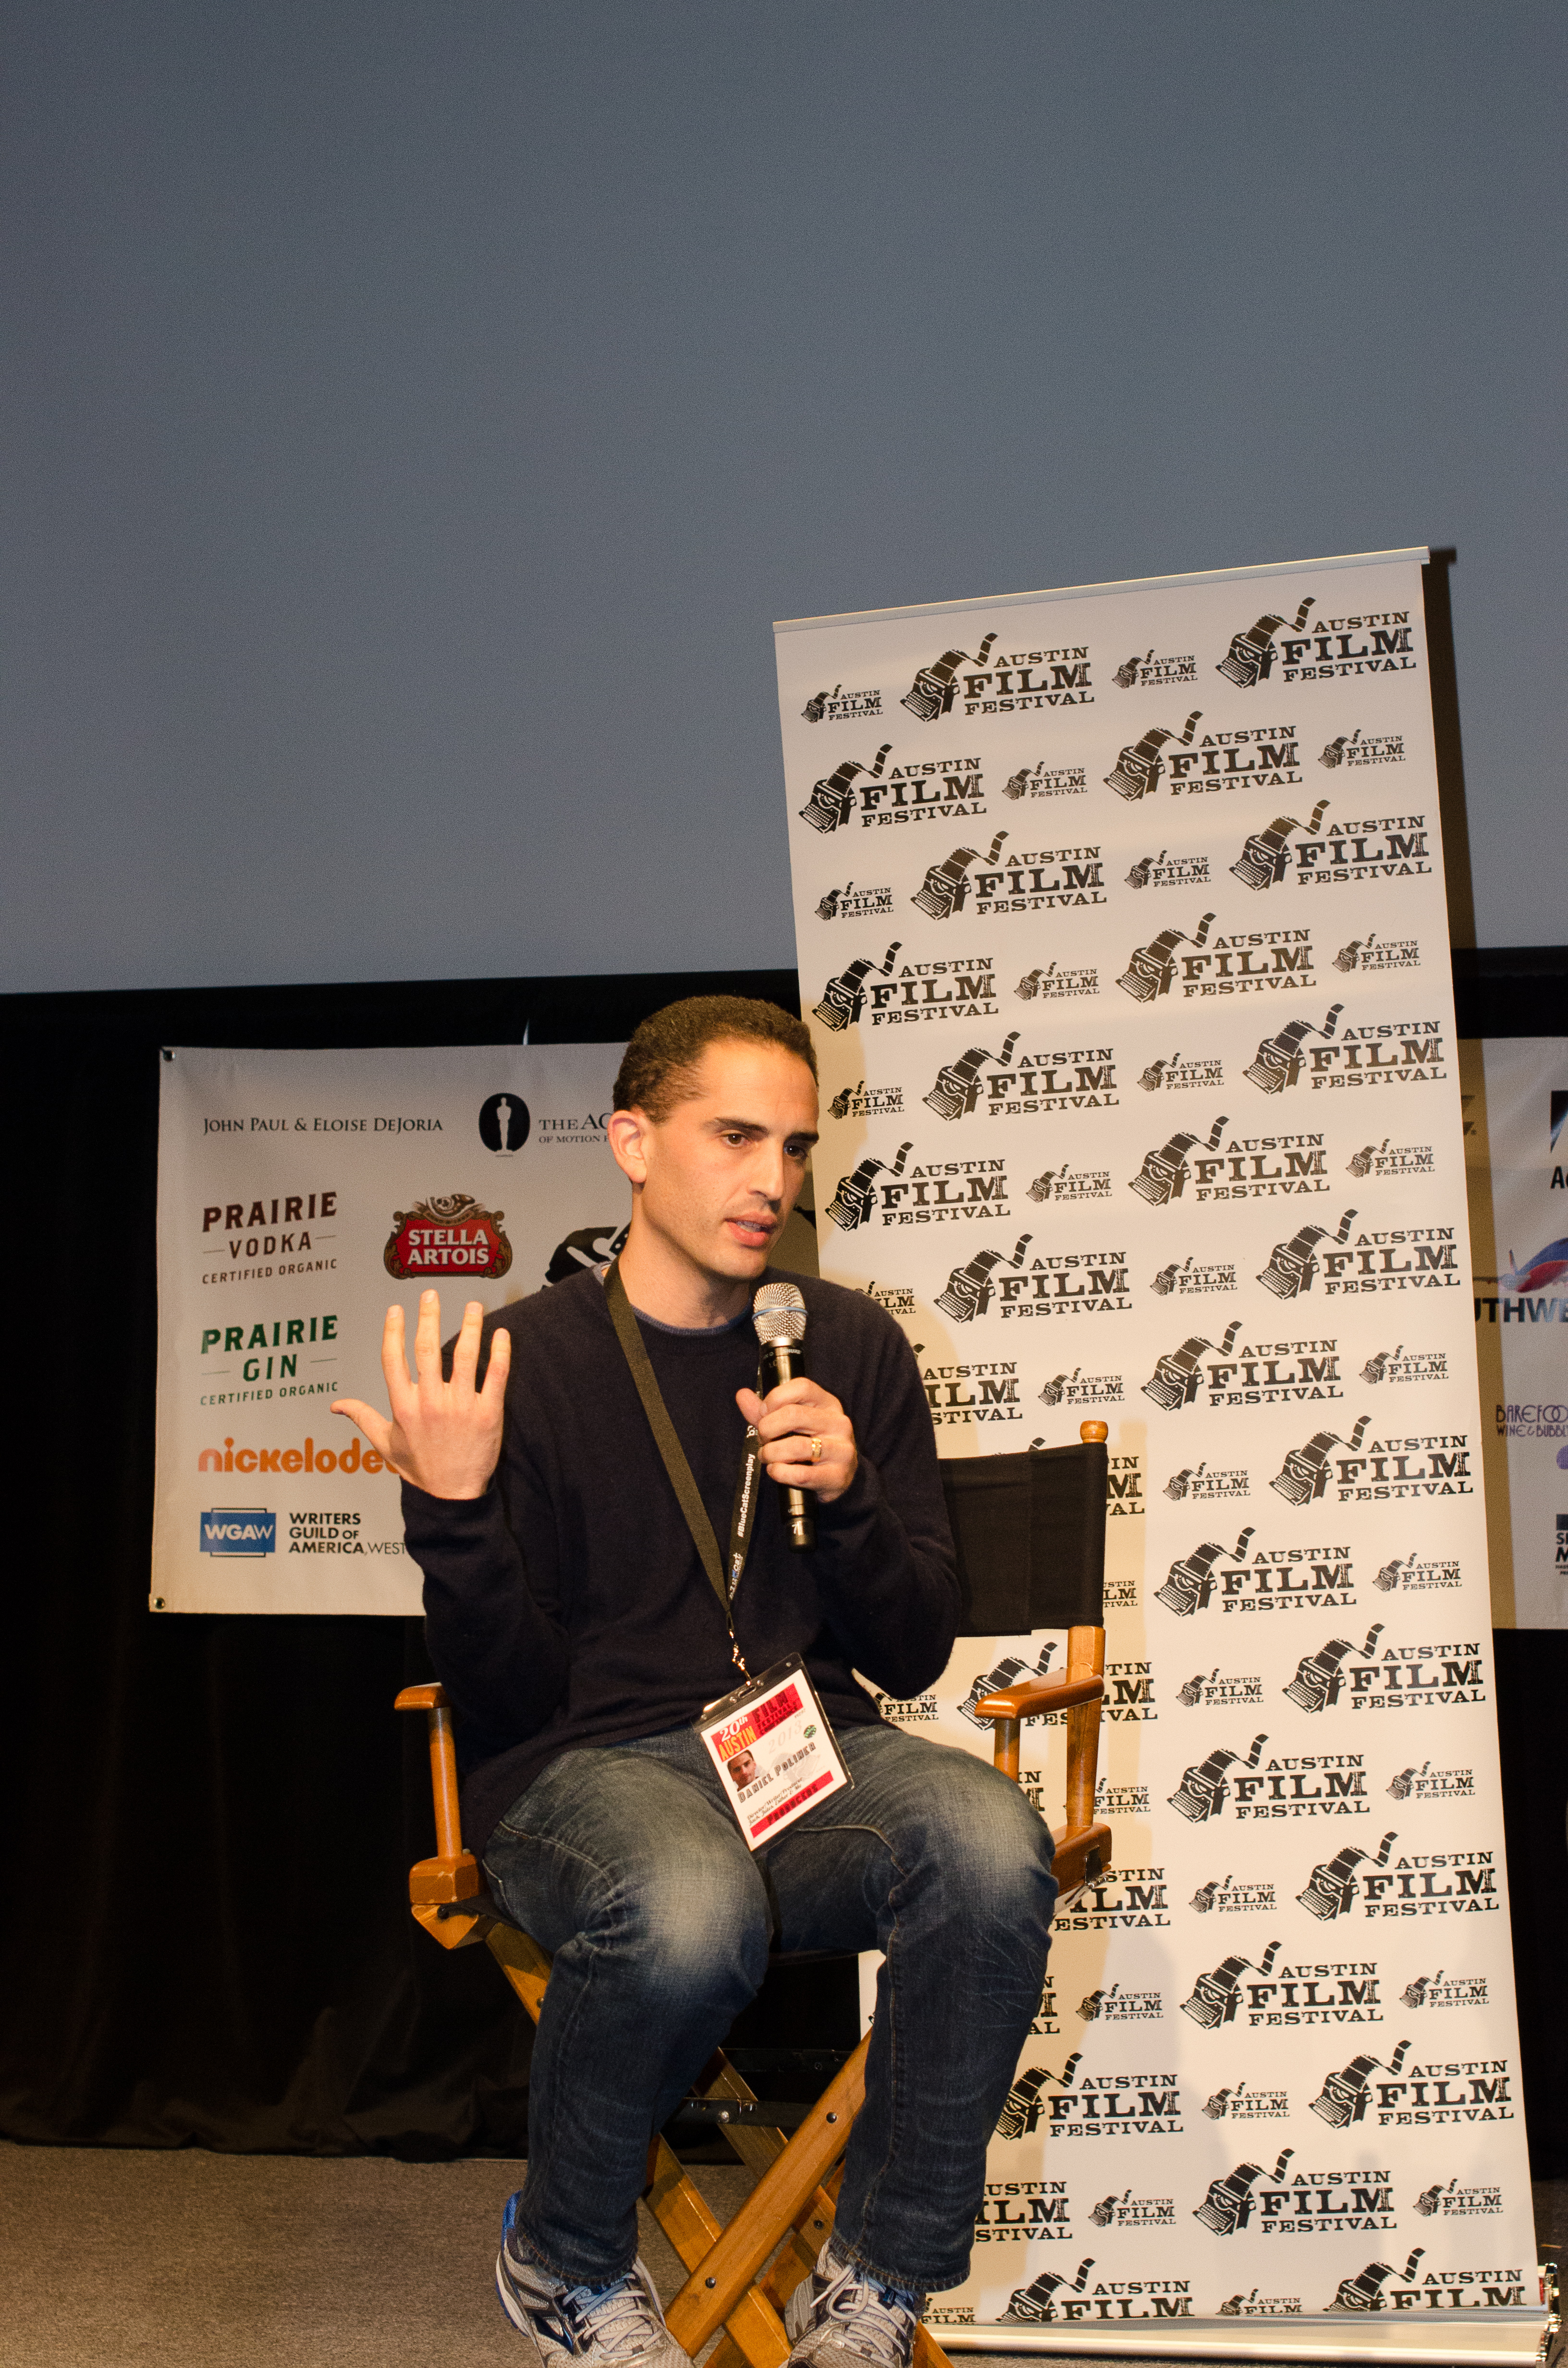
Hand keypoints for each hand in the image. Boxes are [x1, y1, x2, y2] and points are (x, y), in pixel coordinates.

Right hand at [331, 1291, 509, 1497]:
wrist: (452, 1496)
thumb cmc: (419, 1468)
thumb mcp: (385, 1443)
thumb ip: (362, 1417)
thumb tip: (335, 1405)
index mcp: (403, 1406)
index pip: (393, 1359)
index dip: (394, 1331)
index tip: (397, 1309)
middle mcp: (429, 1402)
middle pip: (428, 1349)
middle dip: (429, 1317)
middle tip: (431, 1294)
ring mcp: (460, 1407)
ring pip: (465, 1356)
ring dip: (469, 1326)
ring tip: (472, 1305)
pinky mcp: (488, 1414)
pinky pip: (496, 1375)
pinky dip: (500, 1351)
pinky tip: (500, 1333)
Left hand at [736, 1376, 857, 1505]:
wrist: (836, 1477)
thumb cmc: (810, 1444)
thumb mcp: (790, 1424)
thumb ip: (765, 1411)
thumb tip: (742, 1394)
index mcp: (828, 1404)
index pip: (802, 1387)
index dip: (775, 1398)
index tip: (763, 1413)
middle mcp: (839, 1423)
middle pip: (793, 1414)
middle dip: (767, 1428)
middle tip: (763, 1439)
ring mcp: (842, 1450)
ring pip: (796, 1446)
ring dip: (771, 1453)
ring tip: (767, 1456)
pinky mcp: (838, 1476)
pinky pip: (801, 1474)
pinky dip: (779, 1473)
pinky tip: (776, 1471)